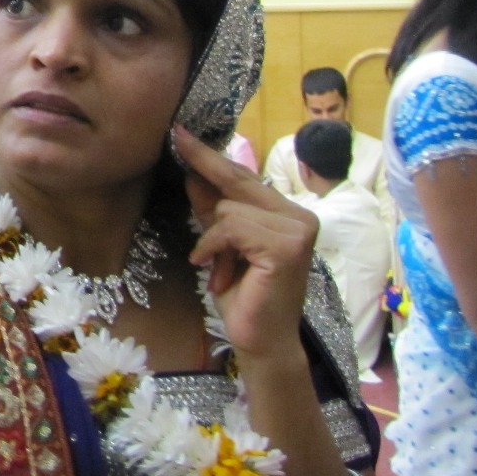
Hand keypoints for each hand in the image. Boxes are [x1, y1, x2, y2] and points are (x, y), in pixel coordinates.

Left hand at [177, 125, 319, 368]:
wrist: (261, 341)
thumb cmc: (243, 296)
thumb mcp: (222, 246)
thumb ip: (213, 210)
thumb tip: (193, 174)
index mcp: (288, 214)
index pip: (245, 177)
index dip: (212, 157)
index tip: (182, 134)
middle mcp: (300, 216)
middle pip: (238, 181)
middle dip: (204, 167)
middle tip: (177, 139)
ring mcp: (297, 230)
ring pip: (229, 208)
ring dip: (215, 240)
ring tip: (222, 269)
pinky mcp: (285, 246)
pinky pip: (230, 228)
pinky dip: (215, 248)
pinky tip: (219, 272)